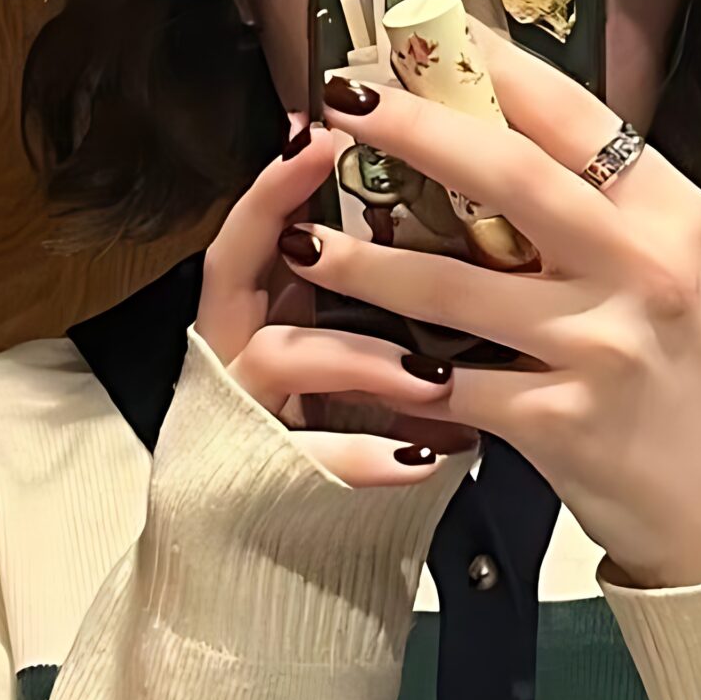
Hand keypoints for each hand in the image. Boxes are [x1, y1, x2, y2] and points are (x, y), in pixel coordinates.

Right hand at [195, 129, 477, 488]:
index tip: (317, 130)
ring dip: (361, 358)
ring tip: (433, 376)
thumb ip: (380, 297)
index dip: (276, 181)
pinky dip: (370, 459)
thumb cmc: (339, 445)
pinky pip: (312, 465)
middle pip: (233, 270)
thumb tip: (468, 223)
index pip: (256, 229)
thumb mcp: (358, 360)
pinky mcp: (260, 488)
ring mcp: (241, 418)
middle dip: (276, 224)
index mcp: (259, 315)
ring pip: (280, 360)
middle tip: (335, 196)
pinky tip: (429, 457)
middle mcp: (235, 356)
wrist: (277, 569)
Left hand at [280, 31, 700, 587]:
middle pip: (506, 175)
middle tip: (340, 98)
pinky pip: (449, 384)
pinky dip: (388, 371)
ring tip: (299, 237)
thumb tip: (513, 136)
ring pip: (452, 286)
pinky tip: (338, 354)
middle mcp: (643, 268)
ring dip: (363, 260)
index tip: (431, 32)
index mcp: (675, 214)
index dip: (496, 67)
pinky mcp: (558, 422)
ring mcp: (599, 347)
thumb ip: (612, 214)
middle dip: (411, 128)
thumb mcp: (688, 272)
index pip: (576, 115)